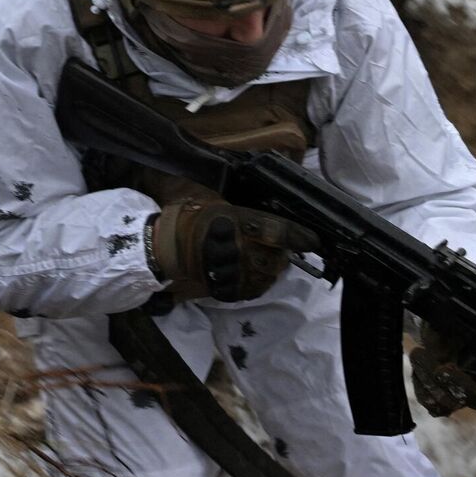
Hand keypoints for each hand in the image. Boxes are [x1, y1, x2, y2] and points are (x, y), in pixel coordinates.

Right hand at [149, 199, 318, 301]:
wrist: (161, 246)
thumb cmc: (187, 216)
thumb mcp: (211, 195)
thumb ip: (237, 198)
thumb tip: (264, 186)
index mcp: (234, 221)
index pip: (277, 231)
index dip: (299, 236)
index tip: (314, 240)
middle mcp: (236, 249)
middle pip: (276, 257)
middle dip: (284, 252)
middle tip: (285, 246)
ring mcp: (231, 273)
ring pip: (268, 275)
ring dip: (273, 267)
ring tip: (270, 258)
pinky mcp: (225, 290)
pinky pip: (254, 290)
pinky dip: (260, 282)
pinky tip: (257, 273)